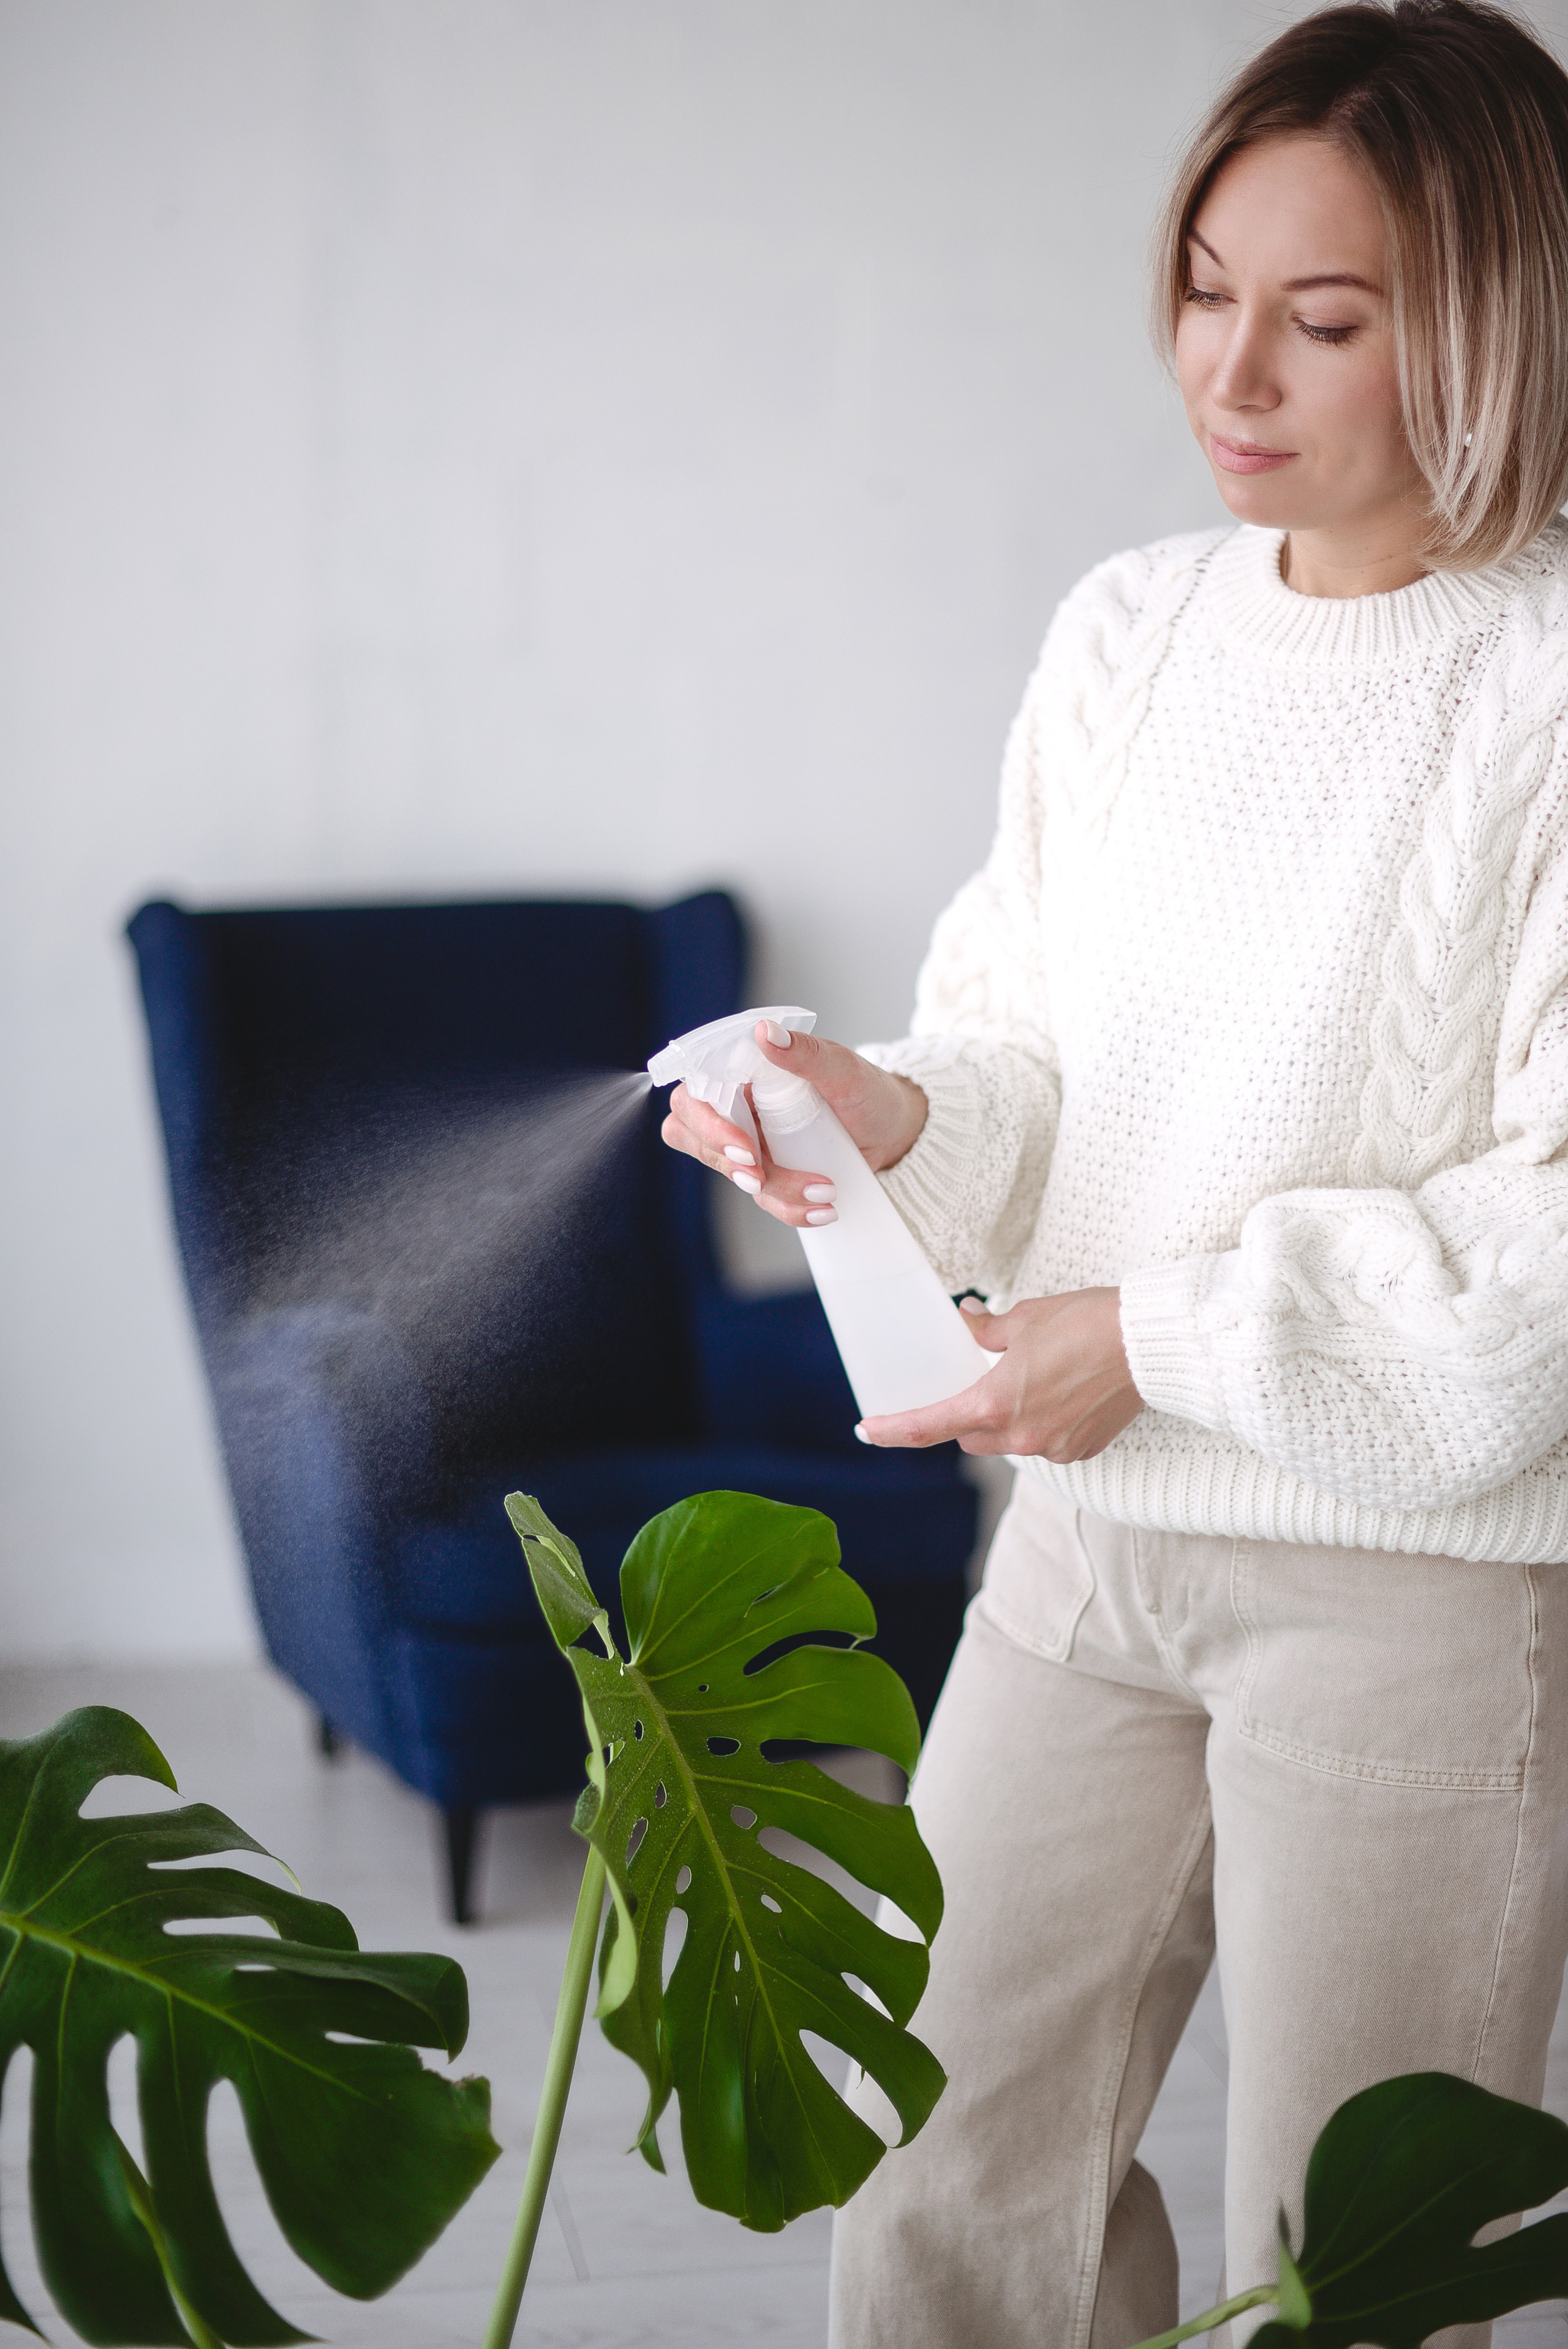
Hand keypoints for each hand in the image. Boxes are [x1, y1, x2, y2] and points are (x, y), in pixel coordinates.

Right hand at [659, 1021, 928, 1229]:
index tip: (746, 1146)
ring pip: (729, 1172)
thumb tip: (766, 1032)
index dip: (707, 1124)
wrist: (894, 1130)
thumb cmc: (867, 1090)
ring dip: (773, 1190)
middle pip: (690, 1135)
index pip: (694, 1094)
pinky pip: (761, 1197)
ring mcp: (747, 1140)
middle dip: (725, 1162)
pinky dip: (789, 1208)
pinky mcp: (766, 1172)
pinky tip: (822, 1209)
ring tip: (824, 1190)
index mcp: (741, 1071)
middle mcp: (735, 1104)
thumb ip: (804, 1052)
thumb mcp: (842, 1069)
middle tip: (761, 1177)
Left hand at [856, 1287, 1144, 1459]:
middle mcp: (1021, 1435)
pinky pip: (1046, 1441)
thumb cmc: (1087, 1324)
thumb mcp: (1024, 1318)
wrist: (1148, 1343)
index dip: (894, 1431)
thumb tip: (967, 1321)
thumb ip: (986, 1330)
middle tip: (982, 1381)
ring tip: (1037, 1379)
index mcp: (995, 1404)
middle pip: (971, 1437)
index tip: (867, 1431)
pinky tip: (1064, 1392)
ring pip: (1010, 1441)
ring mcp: (1054, 1447)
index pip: (930, 1426)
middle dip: (968, 1416)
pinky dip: (1044, 1422)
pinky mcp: (1083, 1449)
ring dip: (1009, 1419)